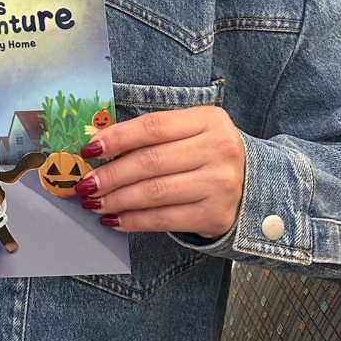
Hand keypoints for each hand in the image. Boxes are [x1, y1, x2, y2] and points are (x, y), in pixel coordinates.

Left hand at [75, 107, 245, 238]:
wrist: (255, 185)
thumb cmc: (209, 154)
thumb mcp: (191, 131)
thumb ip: (153, 134)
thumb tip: (98, 145)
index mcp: (208, 120)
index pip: (153, 127)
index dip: (117, 137)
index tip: (89, 148)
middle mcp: (218, 150)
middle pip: (150, 162)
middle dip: (110, 174)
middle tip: (85, 183)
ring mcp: (219, 184)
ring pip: (154, 193)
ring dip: (116, 200)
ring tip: (94, 202)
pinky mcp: (215, 215)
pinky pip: (164, 219)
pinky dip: (134, 221)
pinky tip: (115, 220)